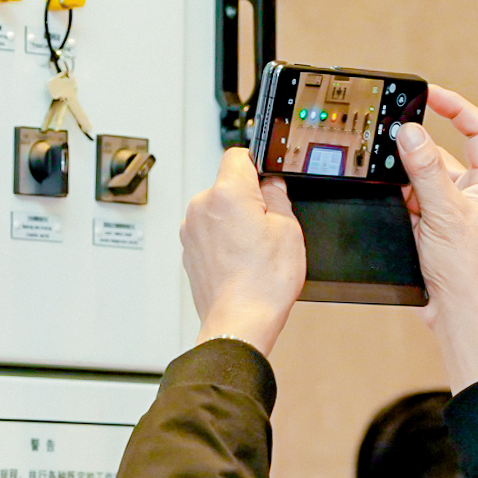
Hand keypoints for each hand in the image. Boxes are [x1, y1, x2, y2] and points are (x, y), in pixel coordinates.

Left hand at [184, 147, 304, 354]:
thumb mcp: (288, 229)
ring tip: (254, 250)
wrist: (240, 322)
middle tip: (268, 226)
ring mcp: (191, 230)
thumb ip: (277, 196)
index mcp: (226, 193)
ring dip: (234, 221)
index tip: (268, 180)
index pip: (239, 155)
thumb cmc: (262, 283)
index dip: (258, 165)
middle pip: (228, 185)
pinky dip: (223, 240)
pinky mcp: (189, 250)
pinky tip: (241, 261)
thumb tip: (271, 184)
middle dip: (248, 198)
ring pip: (218, 210)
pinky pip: (209, 233)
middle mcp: (201, 207)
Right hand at [396, 86, 477, 389]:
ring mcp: (455, 209)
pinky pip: (413, 198)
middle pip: (443, 153)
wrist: (458, 312)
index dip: (457, 107)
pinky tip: (397, 209)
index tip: (429, 94)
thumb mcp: (444, 212)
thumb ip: (425, 170)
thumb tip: (410, 133)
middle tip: (394, 141)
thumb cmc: (467, 269)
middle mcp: (476, 192)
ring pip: (423, 177)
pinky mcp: (435, 224)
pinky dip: (401, 199)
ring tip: (401, 195)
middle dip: (418, 152)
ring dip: (407, 180)